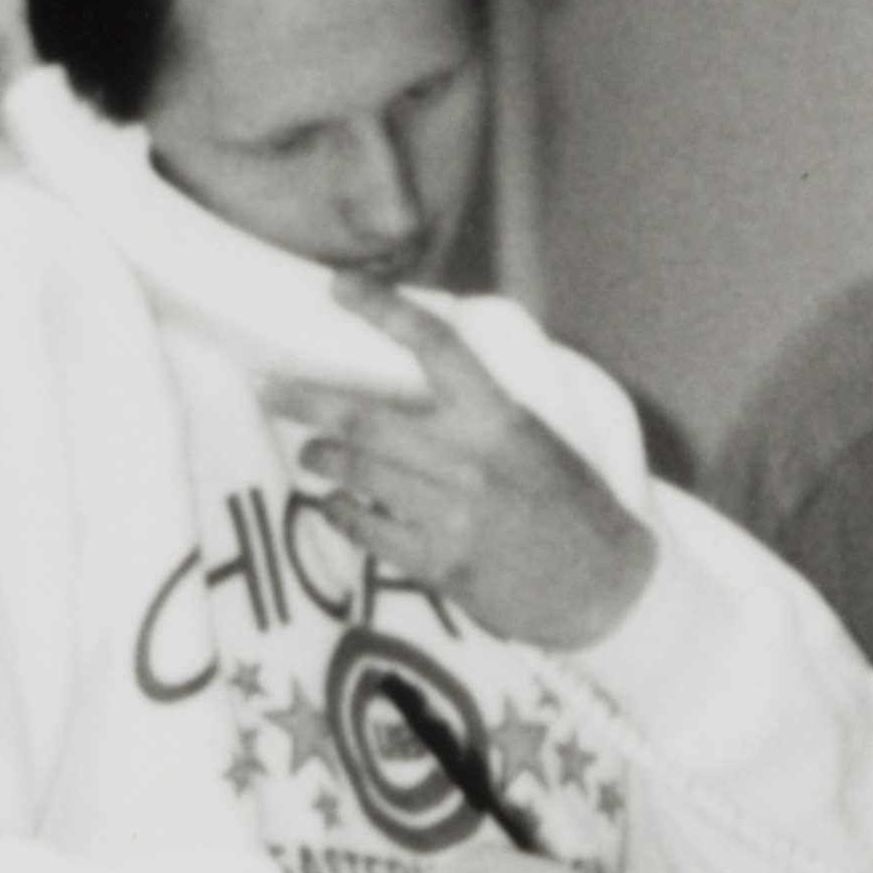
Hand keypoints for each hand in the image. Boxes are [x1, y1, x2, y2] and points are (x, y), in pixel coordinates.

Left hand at [292, 291, 661, 648]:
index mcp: (501, 416)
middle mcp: (473, 458)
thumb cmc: (565, 503)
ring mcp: (454, 513)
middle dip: (305, 400)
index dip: (383, 310)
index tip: (337, 285)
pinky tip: (335, 504)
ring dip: (321, 457)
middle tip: (269, 389)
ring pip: (356, 472)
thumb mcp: (531, 438)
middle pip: (365, 417)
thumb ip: (474, 410)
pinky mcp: (440, 562)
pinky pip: (365, 527)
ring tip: (312, 452)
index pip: (437, 345)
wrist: (604, 586)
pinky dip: (340, 511)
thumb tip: (405, 377)